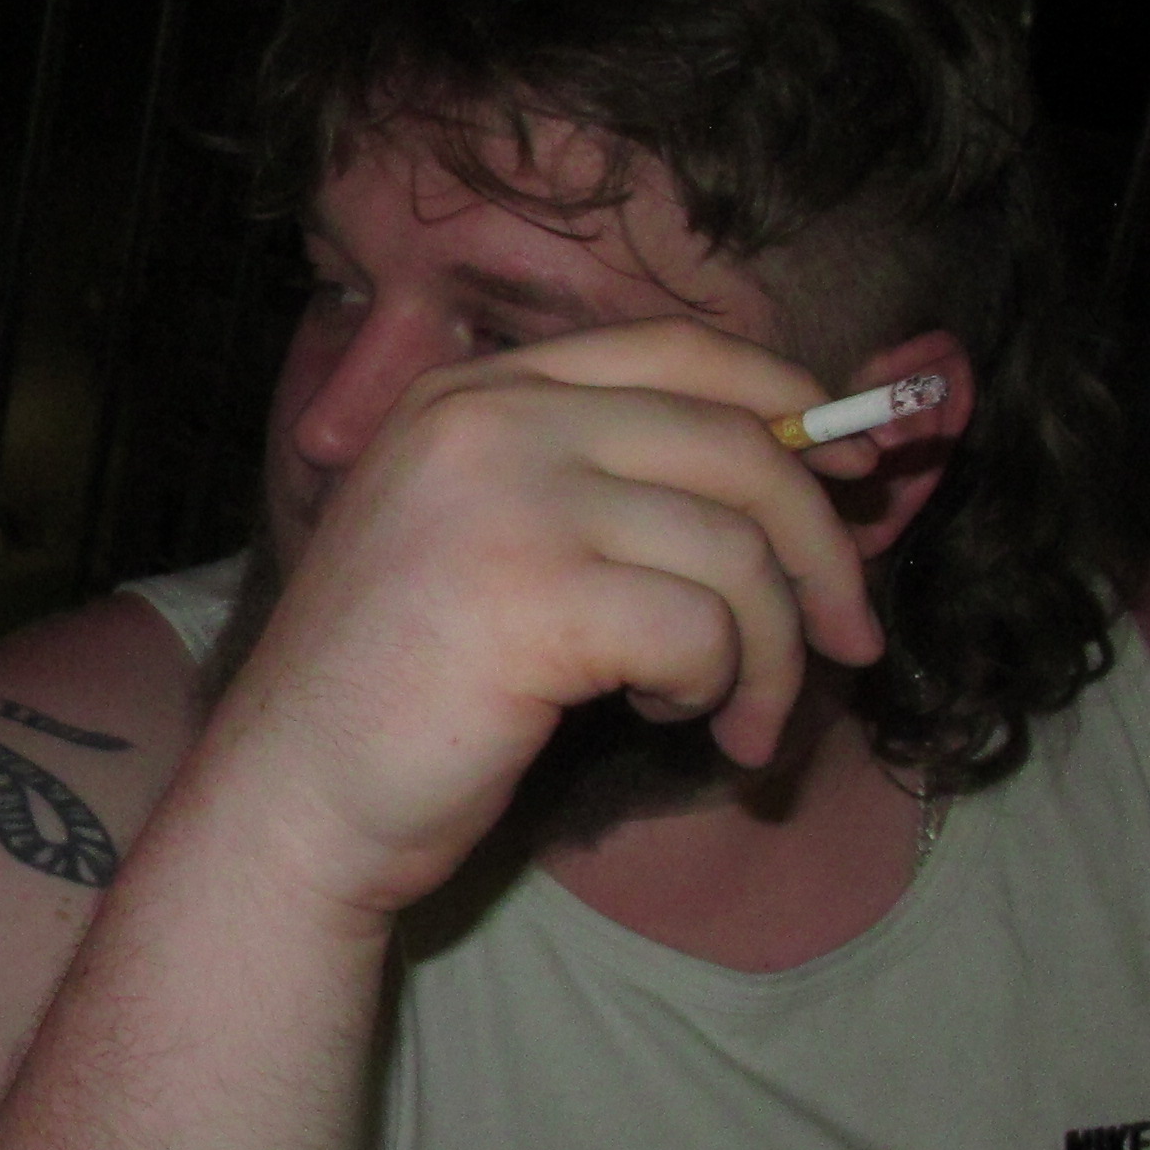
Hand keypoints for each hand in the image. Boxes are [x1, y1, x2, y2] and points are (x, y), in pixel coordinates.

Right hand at [219, 318, 888, 914]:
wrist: (290, 798)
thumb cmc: (397, 691)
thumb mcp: (481, 539)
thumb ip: (594, 483)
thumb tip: (803, 471)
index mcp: (469, 394)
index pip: (680, 352)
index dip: (794, 405)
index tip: (858, 477)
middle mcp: (484, 422)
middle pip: (738, 447)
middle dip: (824, 554)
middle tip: (848, 644)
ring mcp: (503, 501)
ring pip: (737, 549)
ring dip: (768, 652)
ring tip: (728, 716)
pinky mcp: (529, 596)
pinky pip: (703, 629)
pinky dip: (713, 689)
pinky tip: (658, 719)